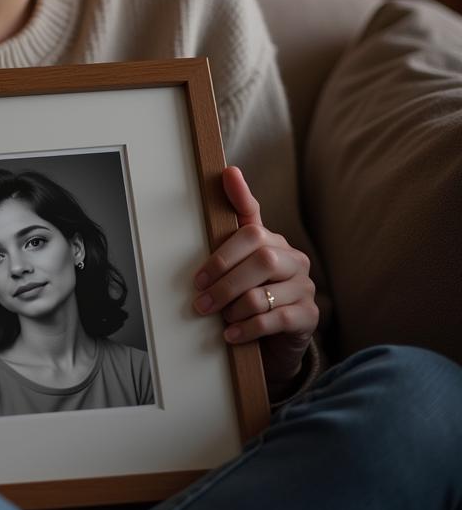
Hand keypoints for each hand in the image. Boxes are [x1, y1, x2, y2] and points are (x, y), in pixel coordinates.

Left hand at [193, 166, 317, 395]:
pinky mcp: (309, 316)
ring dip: (234, 308)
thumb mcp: (239, 261)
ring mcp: (305, 288)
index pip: (252, 230)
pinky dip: (248, 328)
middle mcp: (294, 260)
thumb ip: (233, 224)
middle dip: (224, 282)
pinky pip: (276, 320)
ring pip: (265, 293)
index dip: (227, 239)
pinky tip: (231, 335)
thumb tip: (229, 171)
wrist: (276, 339)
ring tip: (219, 318)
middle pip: (260, 260)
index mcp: (274, 242)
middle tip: (201, 301)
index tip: (207, 242)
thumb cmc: (252, 292)